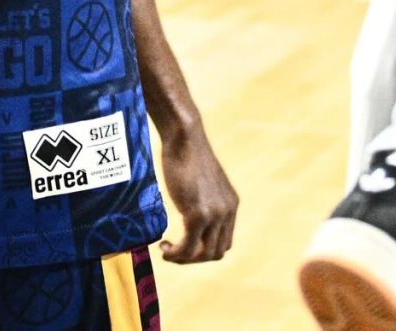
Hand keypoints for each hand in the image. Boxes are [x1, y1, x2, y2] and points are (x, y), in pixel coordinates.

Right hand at [157, 119, 239, 263]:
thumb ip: (201, 198)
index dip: (204, 249)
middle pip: (217, 252)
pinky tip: (164, 247)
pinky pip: (189, 247)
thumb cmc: (186, 153)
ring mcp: (214, 214)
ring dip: (184, 259)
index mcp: (230, 204)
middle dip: (194, 258)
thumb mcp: (200, 181)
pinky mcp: (198, 214)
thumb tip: (188, 207)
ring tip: (166, 251)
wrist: (184, 137)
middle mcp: (227, 211)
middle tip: (173, 251)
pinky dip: (176, 254)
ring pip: (204, 255)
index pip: (224, 241)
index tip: (184, 243)